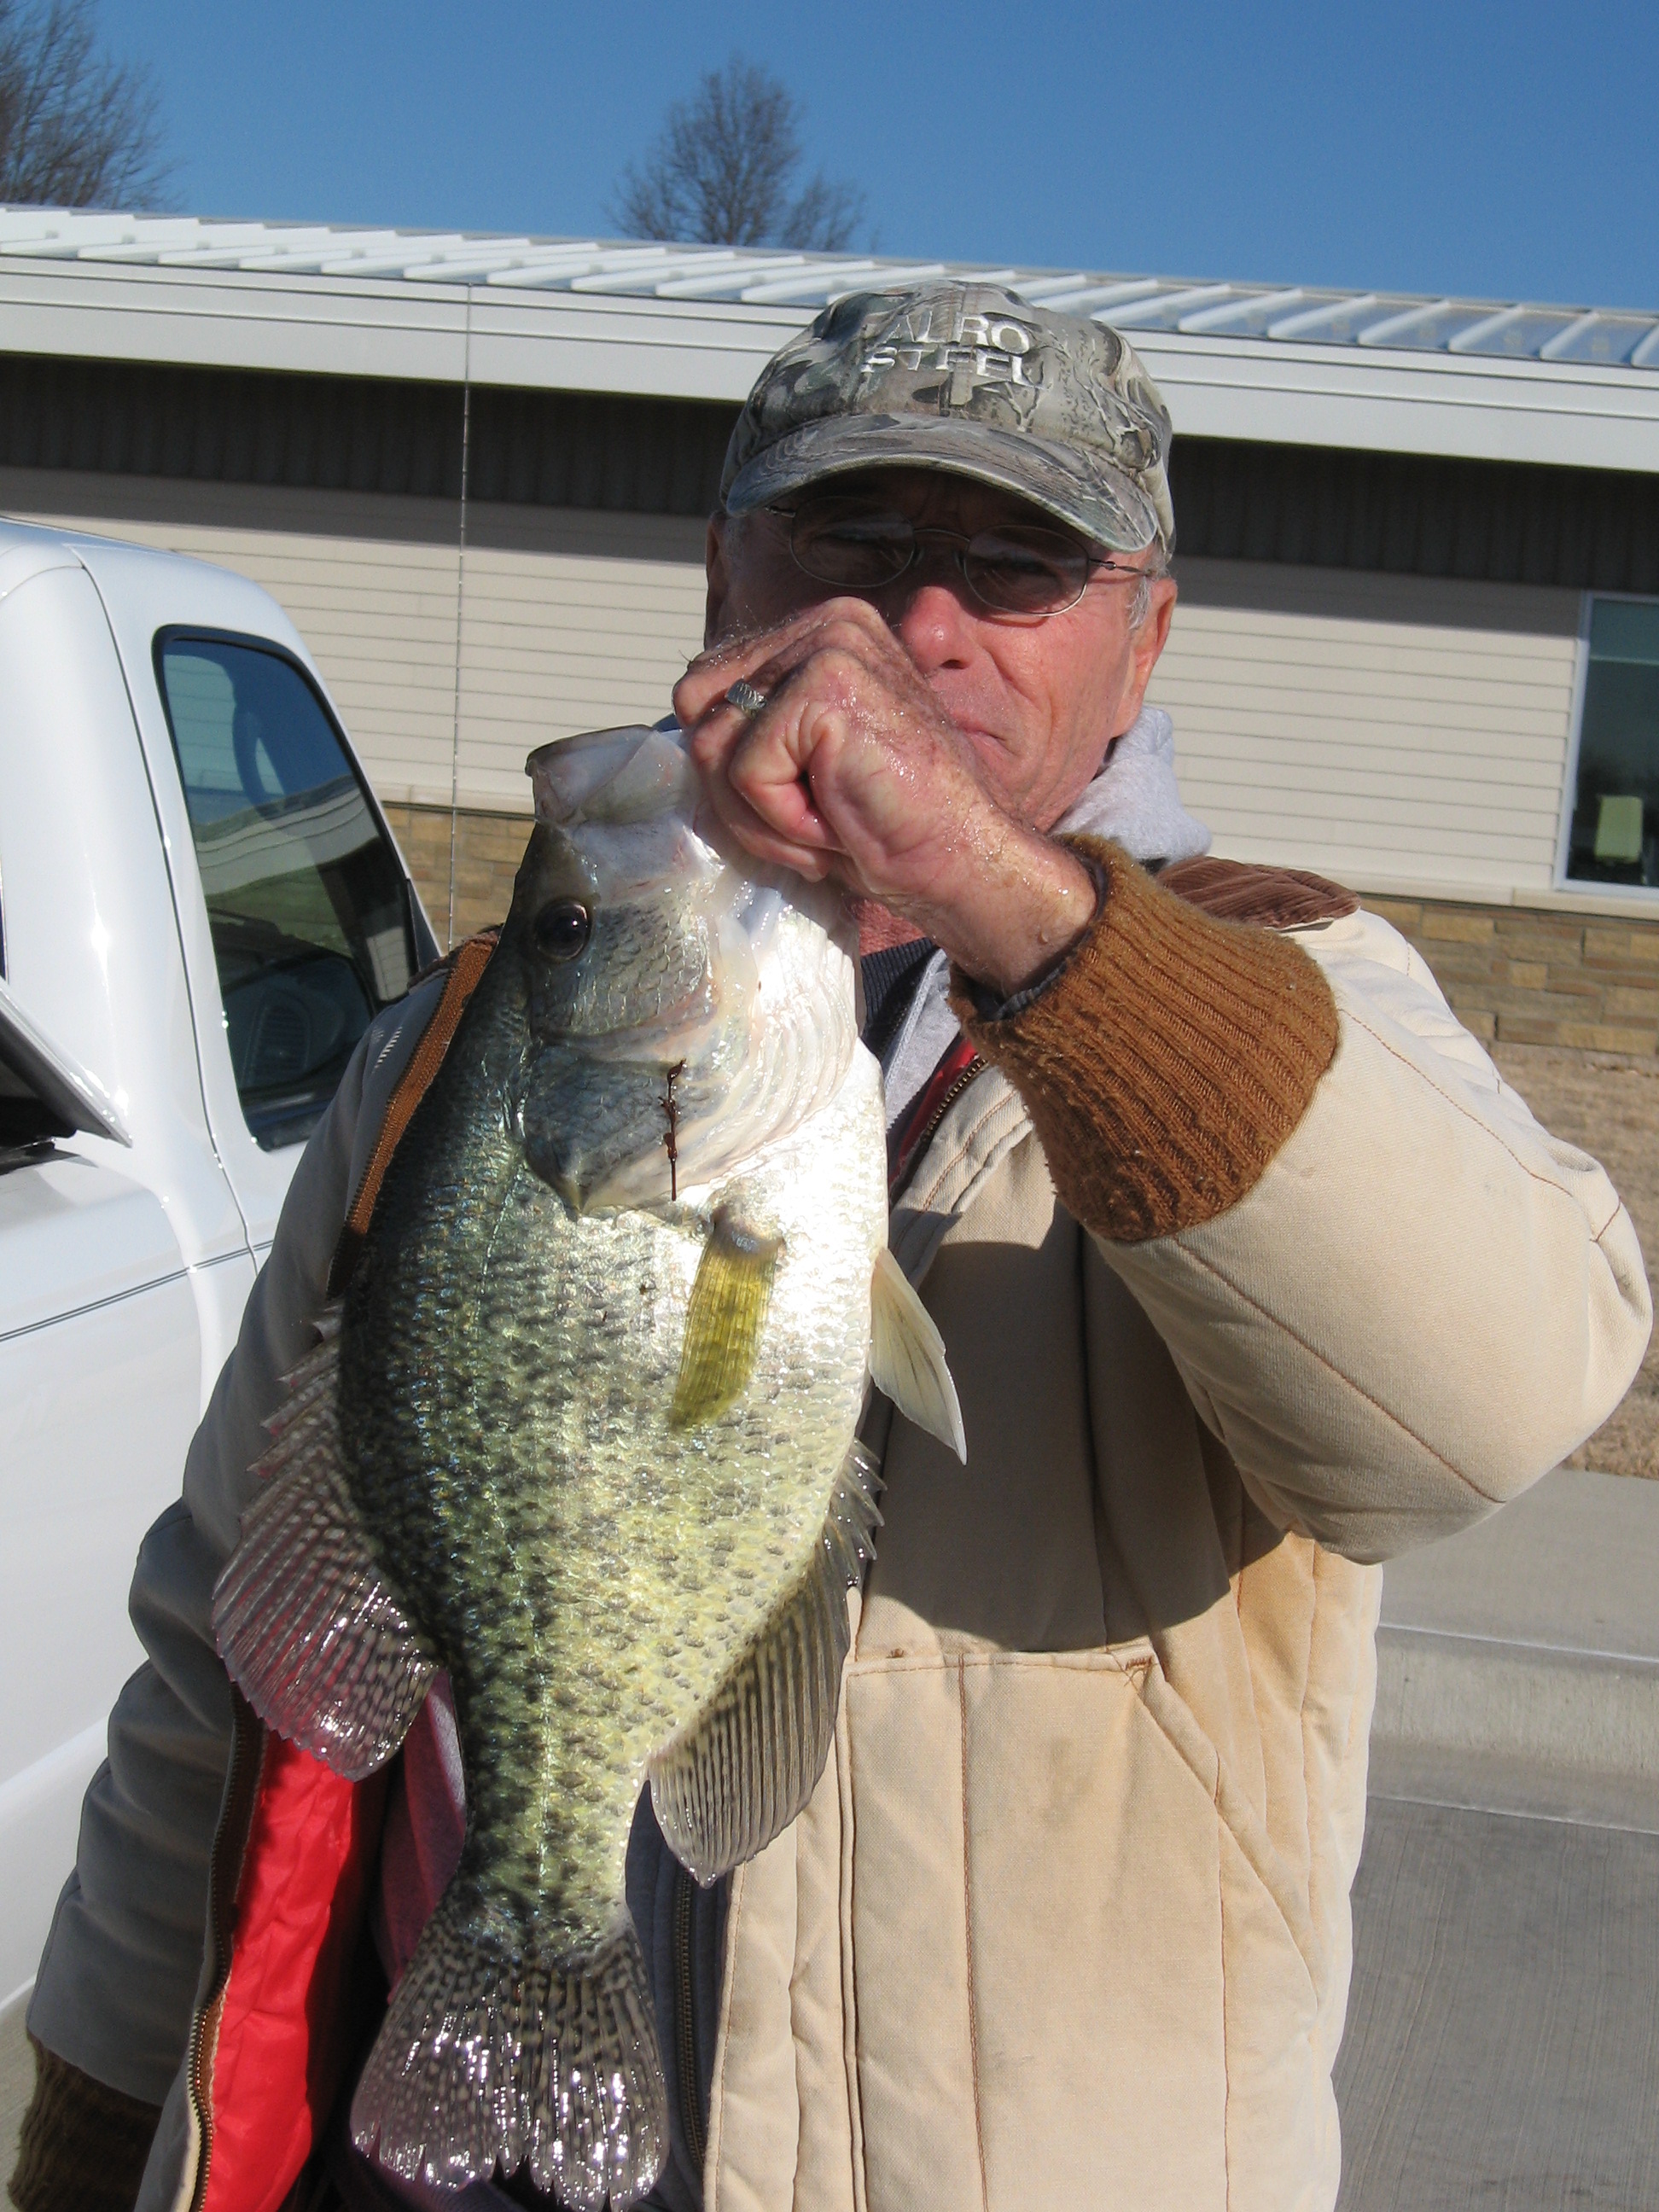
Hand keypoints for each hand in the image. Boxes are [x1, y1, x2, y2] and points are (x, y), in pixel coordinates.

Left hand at [672, 600, 1097, 997]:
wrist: (962, 859)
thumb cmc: (888, 825)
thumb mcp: (807, 759)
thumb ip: (755, 724)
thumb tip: (685, 729)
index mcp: (820, 632)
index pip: (705, 689)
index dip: (735, 765)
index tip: (808, 793)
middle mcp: (824, 623)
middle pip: (695, 710)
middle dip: (736, 787)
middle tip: (816, 812)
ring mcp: (827, 646)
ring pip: (710, 745)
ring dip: (760, 811)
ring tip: (829, 815)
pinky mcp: (824, 685)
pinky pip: (744, 770)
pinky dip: (781, 819)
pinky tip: (839, 818)